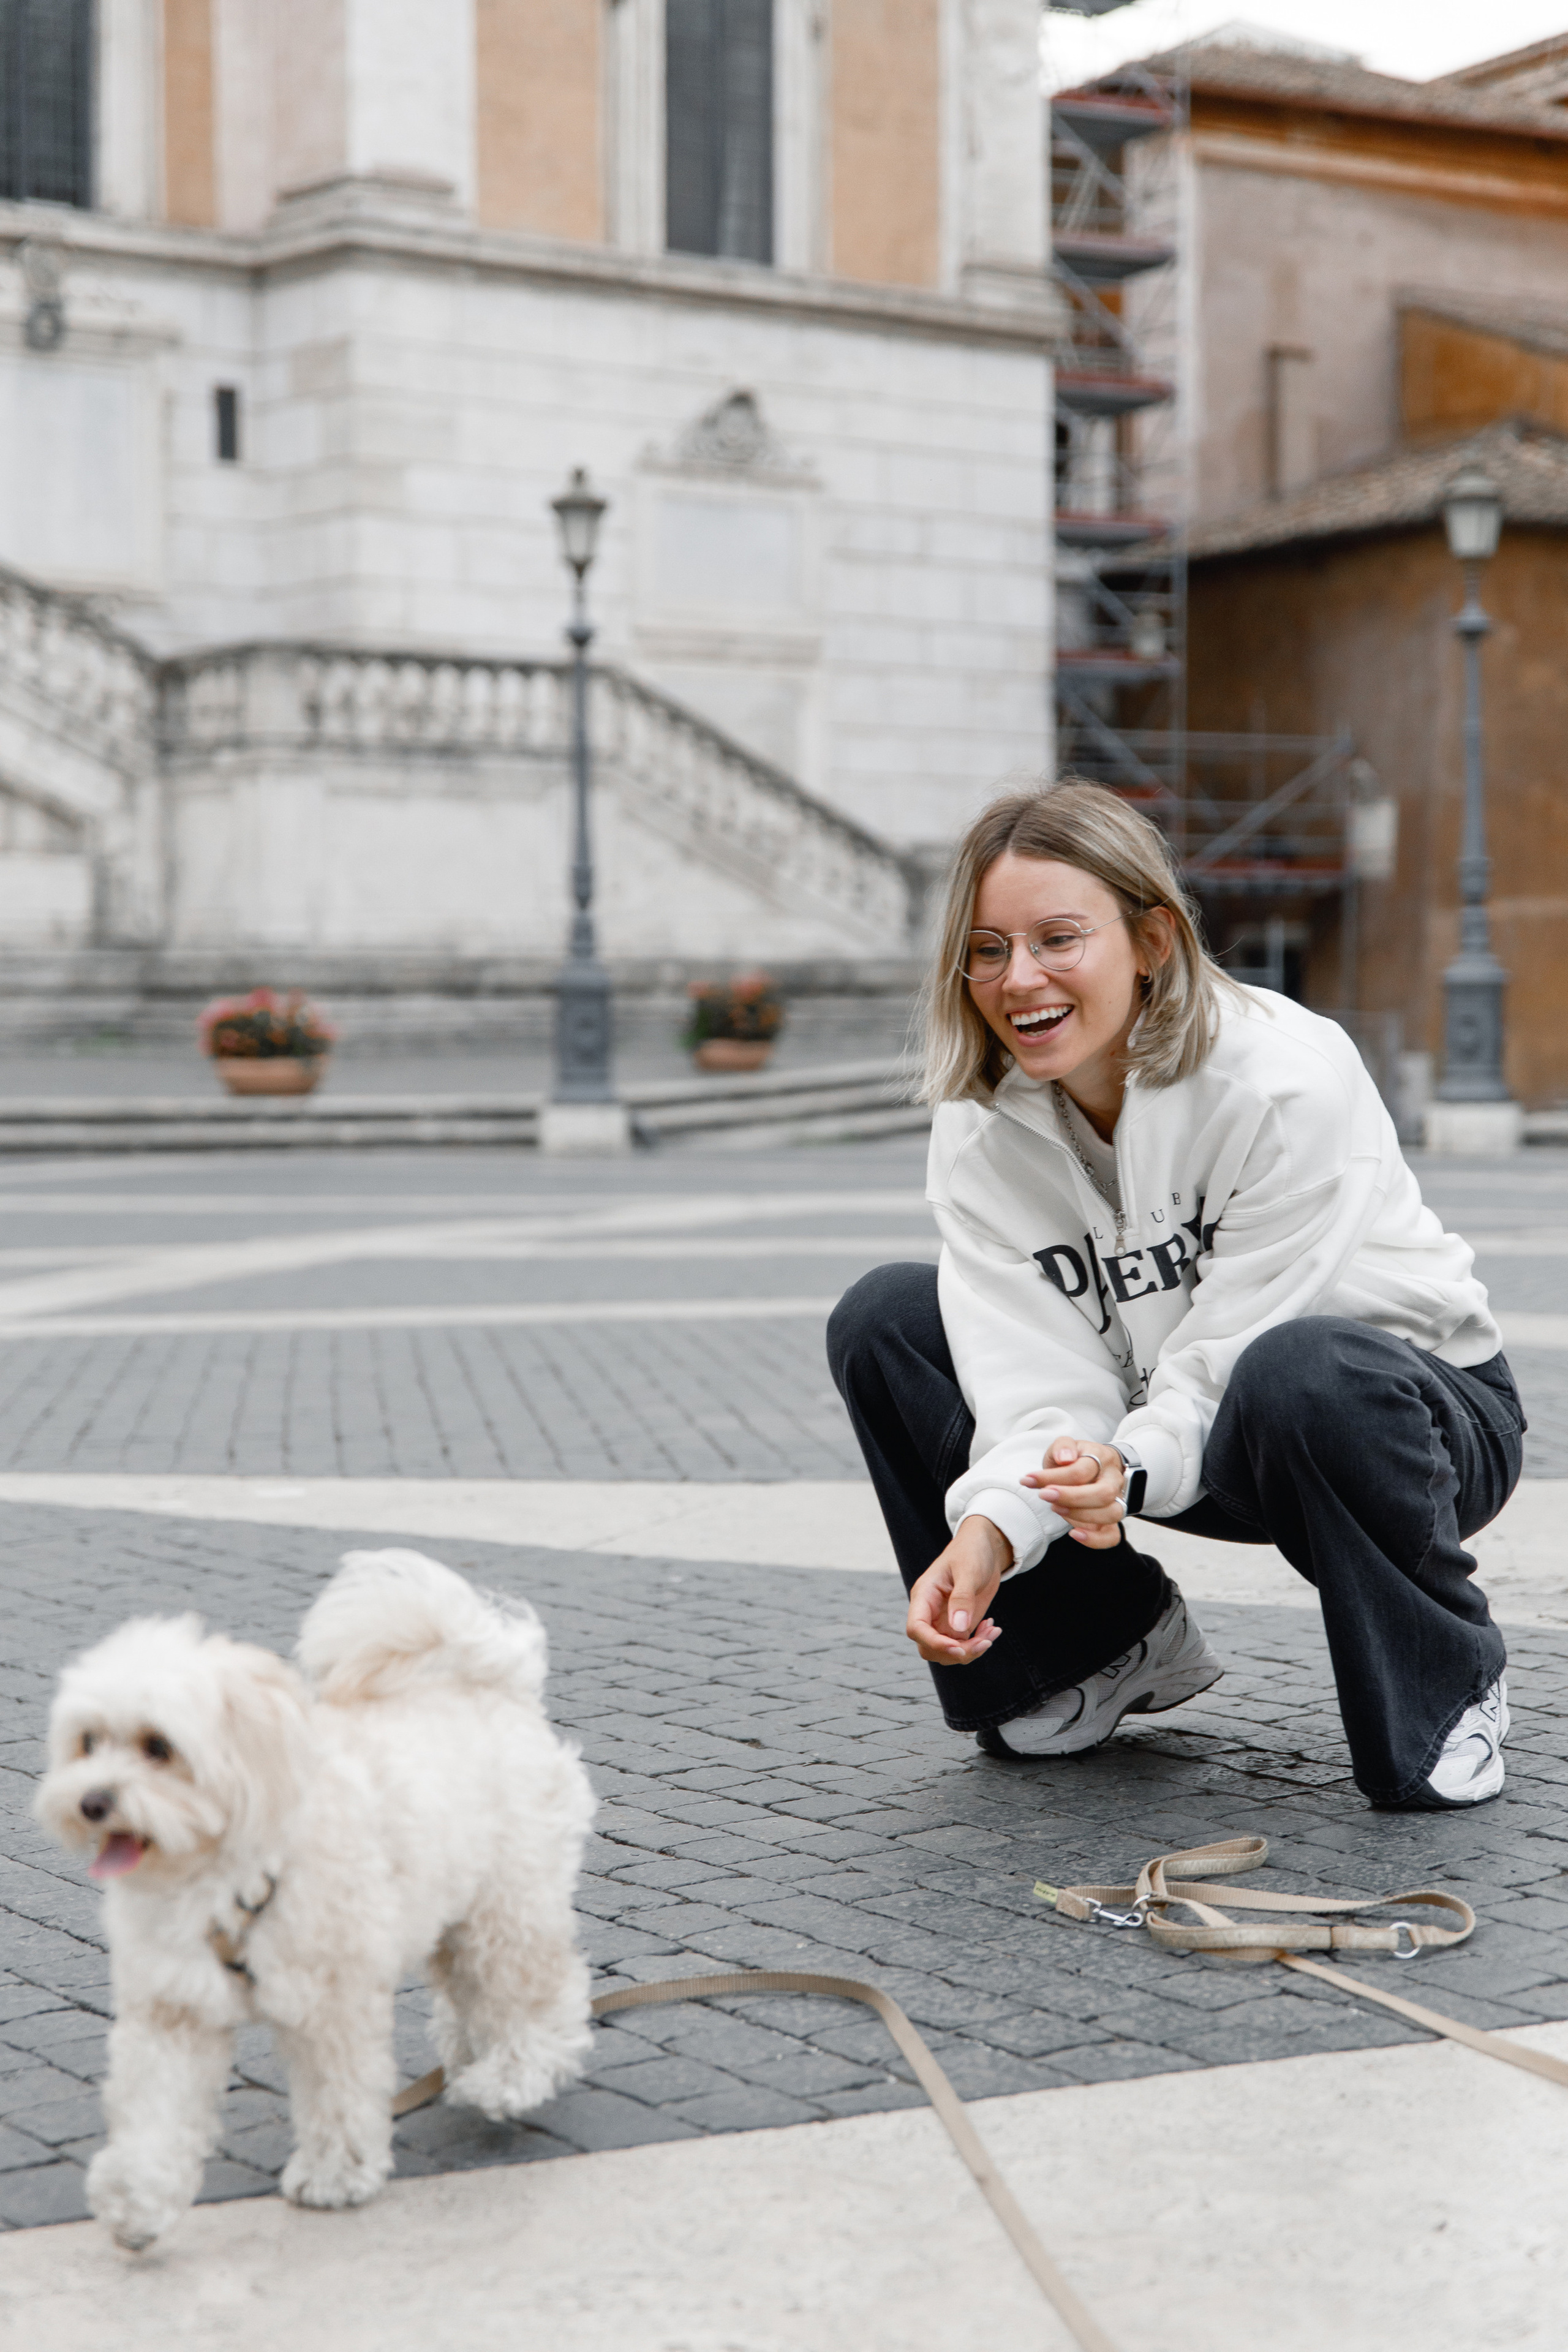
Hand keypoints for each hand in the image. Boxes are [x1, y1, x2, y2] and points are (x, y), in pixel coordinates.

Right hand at [905, 1516, 1009, 1665]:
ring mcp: (944, 1621)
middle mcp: (930, 1612)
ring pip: (947, 1652)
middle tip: (983, 1642)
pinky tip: (992, 1628)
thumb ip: (962, 1598)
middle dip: (955, 1652)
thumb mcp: (968, 1570)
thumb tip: (958, 1629)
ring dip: (970, 1651)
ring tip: (991, 1632)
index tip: (959, 1647)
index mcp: (924, 1596)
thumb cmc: (971, 1551)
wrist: (985, 1548)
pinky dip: (978, 1644)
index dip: (934, 1642)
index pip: (916, 1628)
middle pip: (929, 1647)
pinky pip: (963, 1646)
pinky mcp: (959, 1625)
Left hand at [1021, 1437, 1125, 1549]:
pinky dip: (1095, 1539)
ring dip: (1081, 1516)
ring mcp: (1117, 1500)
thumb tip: (1065, 1458)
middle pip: (1103, 1493)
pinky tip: (1074, 1534)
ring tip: (1056, 1508)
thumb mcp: (1065, 1445)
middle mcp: (1113, 1480)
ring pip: (1112, 1513)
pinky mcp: (1112, 1520)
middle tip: (1044, 1495)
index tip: (1029, 1479)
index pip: (1082, 1470)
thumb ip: (1063, 1446)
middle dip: (1070, 1498)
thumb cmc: (1076, 1458)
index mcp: (1102, 1458)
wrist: (1094, 1466)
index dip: (1054, 1476)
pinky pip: (1113, 1535)